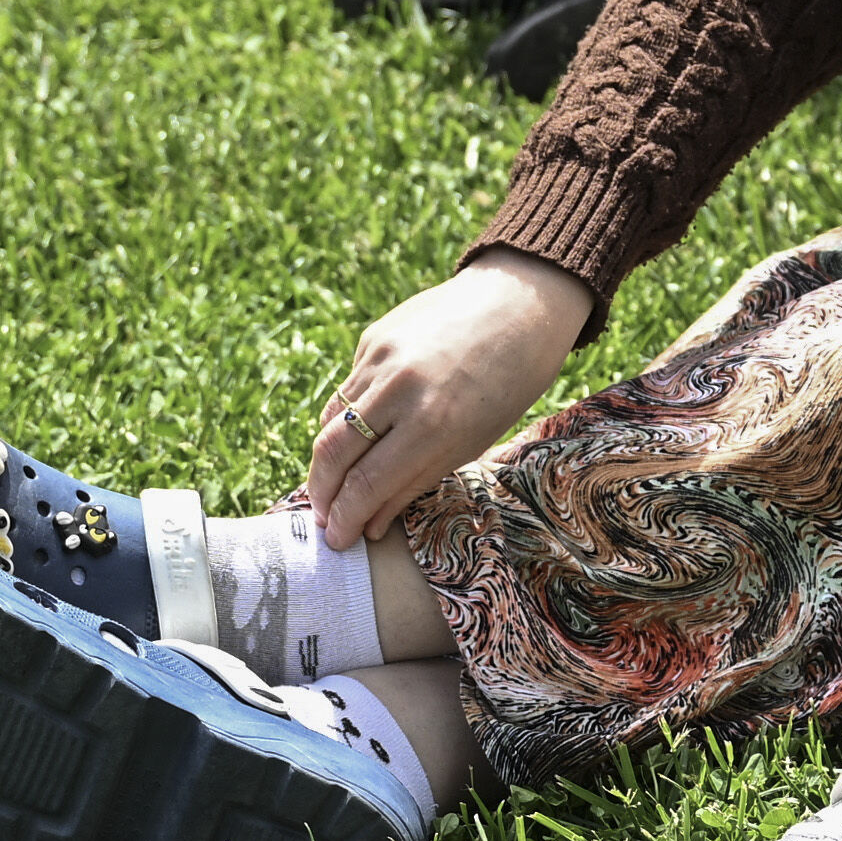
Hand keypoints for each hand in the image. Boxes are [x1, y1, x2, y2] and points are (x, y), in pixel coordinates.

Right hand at [300, 251, 590, 547]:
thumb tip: (368, 525)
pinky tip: (360, 433)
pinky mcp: (373, 336)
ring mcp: (381, 357)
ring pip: (331, 420)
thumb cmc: (508, 382)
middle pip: (332, 452)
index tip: (337, 540)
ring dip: (326, 459)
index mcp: (434, 422)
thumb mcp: (473, 442)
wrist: (520, 300)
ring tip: (332, 485)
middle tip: (324, 518)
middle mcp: (399, 387)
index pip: (366, 483)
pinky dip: (347, 417)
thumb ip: (414, 483)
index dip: (345, 517)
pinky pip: (348, 388)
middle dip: (321, 493)